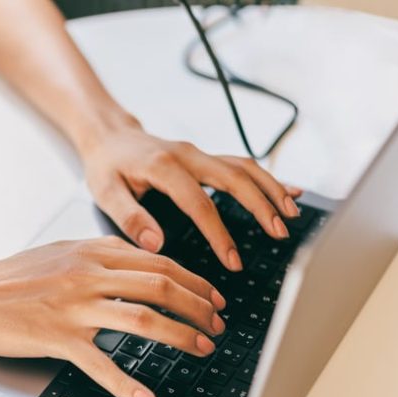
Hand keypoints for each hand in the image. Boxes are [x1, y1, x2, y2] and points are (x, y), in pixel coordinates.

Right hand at [0, 237, 226, 396]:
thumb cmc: (8, 278)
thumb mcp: (58, 252)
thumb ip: (97, 253)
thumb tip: (134, 258)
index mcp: (91, 251)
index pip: (158, 261)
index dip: (194, 279)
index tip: (212, 295)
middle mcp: (88, 273)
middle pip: (161, 285)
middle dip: (200, 305)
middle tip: (218, 322)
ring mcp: (75, 306)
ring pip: (144, 318)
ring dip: (182, 335)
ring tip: (202, 347)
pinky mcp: (58, 337)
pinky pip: (100, 363)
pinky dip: (126, 384)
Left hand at [81, 122, 302, 270]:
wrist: (109, 137)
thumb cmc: (106, 166)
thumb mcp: (106, 192)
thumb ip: (130, 217)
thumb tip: (156, 244)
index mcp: (163, 165)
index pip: (198, 202)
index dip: (218, 232)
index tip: (232, 259)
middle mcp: (187, 155)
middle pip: (234, 177)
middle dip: (261, 205)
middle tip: (279, 233)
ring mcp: (199, 154)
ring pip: (245, 167)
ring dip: (271, 189)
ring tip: (292, 215)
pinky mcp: (205, 158)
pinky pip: (242, 165)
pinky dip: (267, 178)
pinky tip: (290, 191)